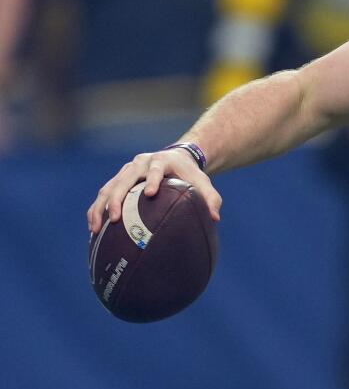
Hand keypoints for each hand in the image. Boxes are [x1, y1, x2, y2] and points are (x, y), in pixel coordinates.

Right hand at [87, 148, 220, 233]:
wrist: (176, 159)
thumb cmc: (190, 174)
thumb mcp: (202, 182)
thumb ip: (210, 198)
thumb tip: (215, 219)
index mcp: (161, 161)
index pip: (155, 169)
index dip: (152, 179)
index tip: (149, 193)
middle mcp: (140, 163)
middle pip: (124, 179)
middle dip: (117, 198)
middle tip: (114, 218)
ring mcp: (126, 171)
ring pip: (108, 187)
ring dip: (100, 207)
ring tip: (96, 228)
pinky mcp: (118, 180)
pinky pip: (103, 195)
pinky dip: (97, 210)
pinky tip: (93, 230)